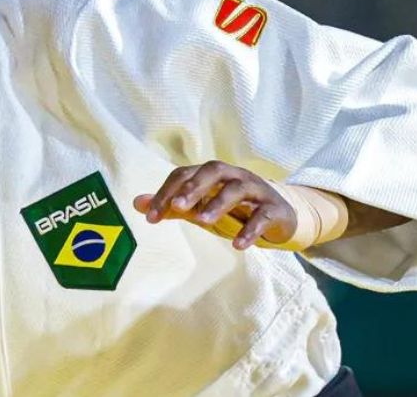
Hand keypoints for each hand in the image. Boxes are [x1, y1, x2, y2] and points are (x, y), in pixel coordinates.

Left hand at [133, 161, 297, 249]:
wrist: (278, 215)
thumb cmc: (233, 209)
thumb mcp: (201, 206)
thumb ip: (172, 205)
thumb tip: (137, 203)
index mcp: (212, 174)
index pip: (184, 175)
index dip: (166, 193)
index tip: (151, 217)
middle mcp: (234, 175)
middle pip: (213, 171)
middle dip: (193, 188)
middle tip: (177, 207)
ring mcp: (256, 190)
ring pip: (237, 189)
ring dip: (218, 204)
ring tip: (202, 221)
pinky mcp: (273, 209)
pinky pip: (262, 216)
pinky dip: (250, 230)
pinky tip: (238, 245)